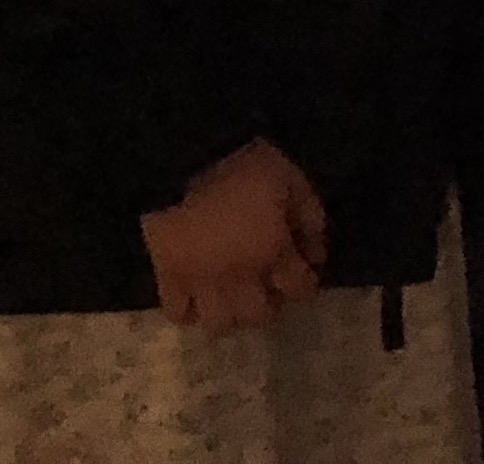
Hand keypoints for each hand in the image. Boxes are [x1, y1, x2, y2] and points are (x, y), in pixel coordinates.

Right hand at [142, 140, 327, 329]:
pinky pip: (177, 312)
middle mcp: (239, 278)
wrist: (185, 160)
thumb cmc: (245, 167)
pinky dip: (189, 312)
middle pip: (257, 316)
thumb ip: (309, 216)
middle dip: (268, 306)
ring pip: (218, 324)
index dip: (307, 285)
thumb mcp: (292, 180)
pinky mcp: (167, 277)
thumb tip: (316, 249)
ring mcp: (200, 282)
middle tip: (267, 287)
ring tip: (233, 298)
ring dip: (230, 315)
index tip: (305, 272)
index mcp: (272, 253)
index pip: (299, 289)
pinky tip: (197, 298)